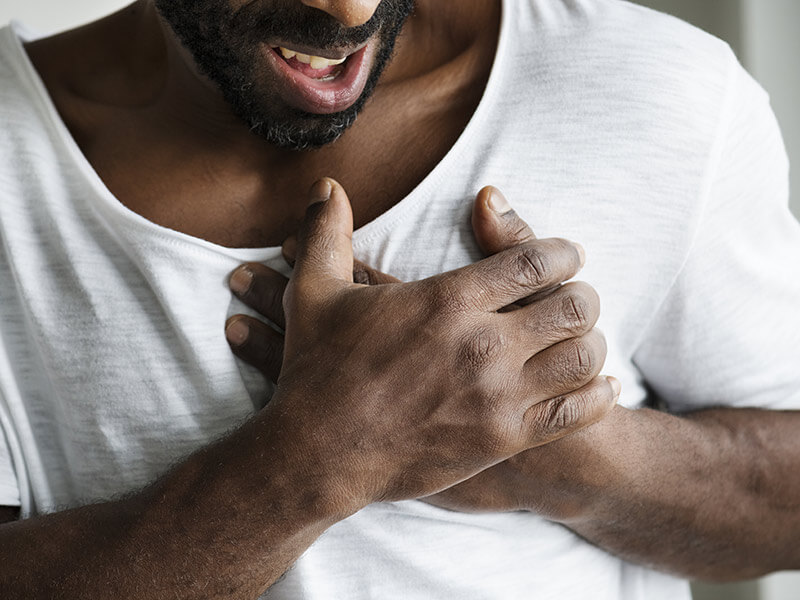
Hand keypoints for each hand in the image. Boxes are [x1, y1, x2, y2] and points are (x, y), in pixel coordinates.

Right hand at [228, 180, 616, 511]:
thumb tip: (326, 184)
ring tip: (579, 338)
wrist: (319, 455)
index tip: (569, 253)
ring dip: (591, 342)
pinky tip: (597, 385)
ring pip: (584, 357)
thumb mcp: (313, 291)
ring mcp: (497, 396)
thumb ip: (326, 231)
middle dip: (582, 295)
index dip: (564, 252)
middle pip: (573, 306)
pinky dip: (598, 395)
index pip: (534, 262)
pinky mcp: (503, 439)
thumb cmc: (317, 371)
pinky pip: (576, 413)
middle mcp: (482, 344)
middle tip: (573, 296)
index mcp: (447, 300)